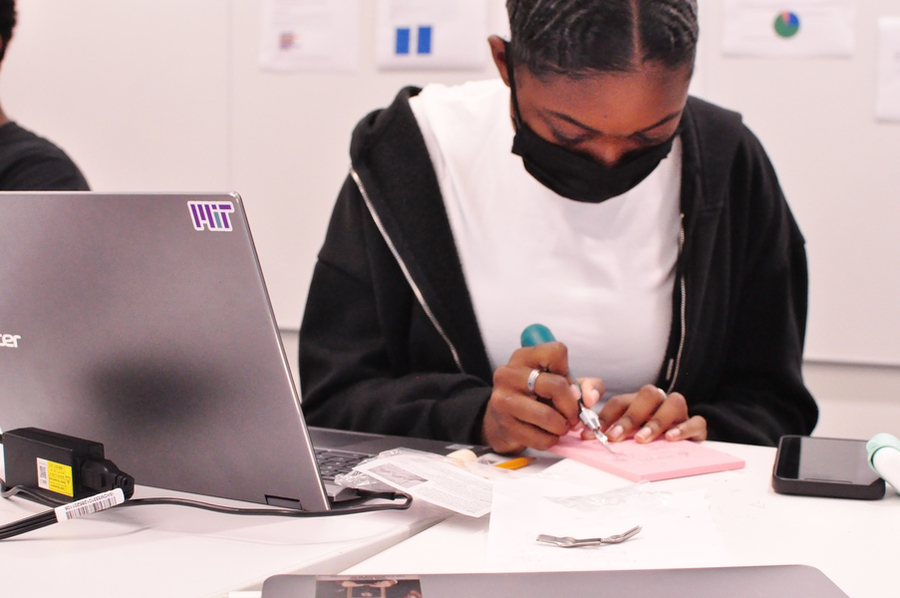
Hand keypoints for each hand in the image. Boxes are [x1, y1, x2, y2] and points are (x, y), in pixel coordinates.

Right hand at [482, 342, 602, 452]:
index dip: (569, 372)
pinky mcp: (505, 425)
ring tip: (560, 427)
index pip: (557, 351)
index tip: (566, 386)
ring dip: (562, 427)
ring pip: (548, 416)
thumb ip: (584, 386)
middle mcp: (509, 374)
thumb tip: (589, 399)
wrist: (500, 421)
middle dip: (571, 407)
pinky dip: (551, 440)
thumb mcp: (558, 383)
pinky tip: (547, 436)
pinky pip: (540, 438)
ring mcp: (503, 399)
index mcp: (524, 357)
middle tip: (573, 416)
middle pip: (557, 386)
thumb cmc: (535, 398)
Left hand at [595, 385, 706, 442]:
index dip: (605, 417)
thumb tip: (587, 436)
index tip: (592, 434)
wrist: (685, 449)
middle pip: (648, 395)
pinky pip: (696, 422)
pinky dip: (684, 429)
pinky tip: (671, 438)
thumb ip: (610, 431)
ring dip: (655, 421)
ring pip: (673, 403)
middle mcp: (660, 403)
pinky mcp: (697, 427)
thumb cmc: (650, 440)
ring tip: (641, 439)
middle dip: (629, 416)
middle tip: (615, 436)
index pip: (620, 401)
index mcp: (639, 402)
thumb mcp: (627, 434)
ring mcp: (680, 413)